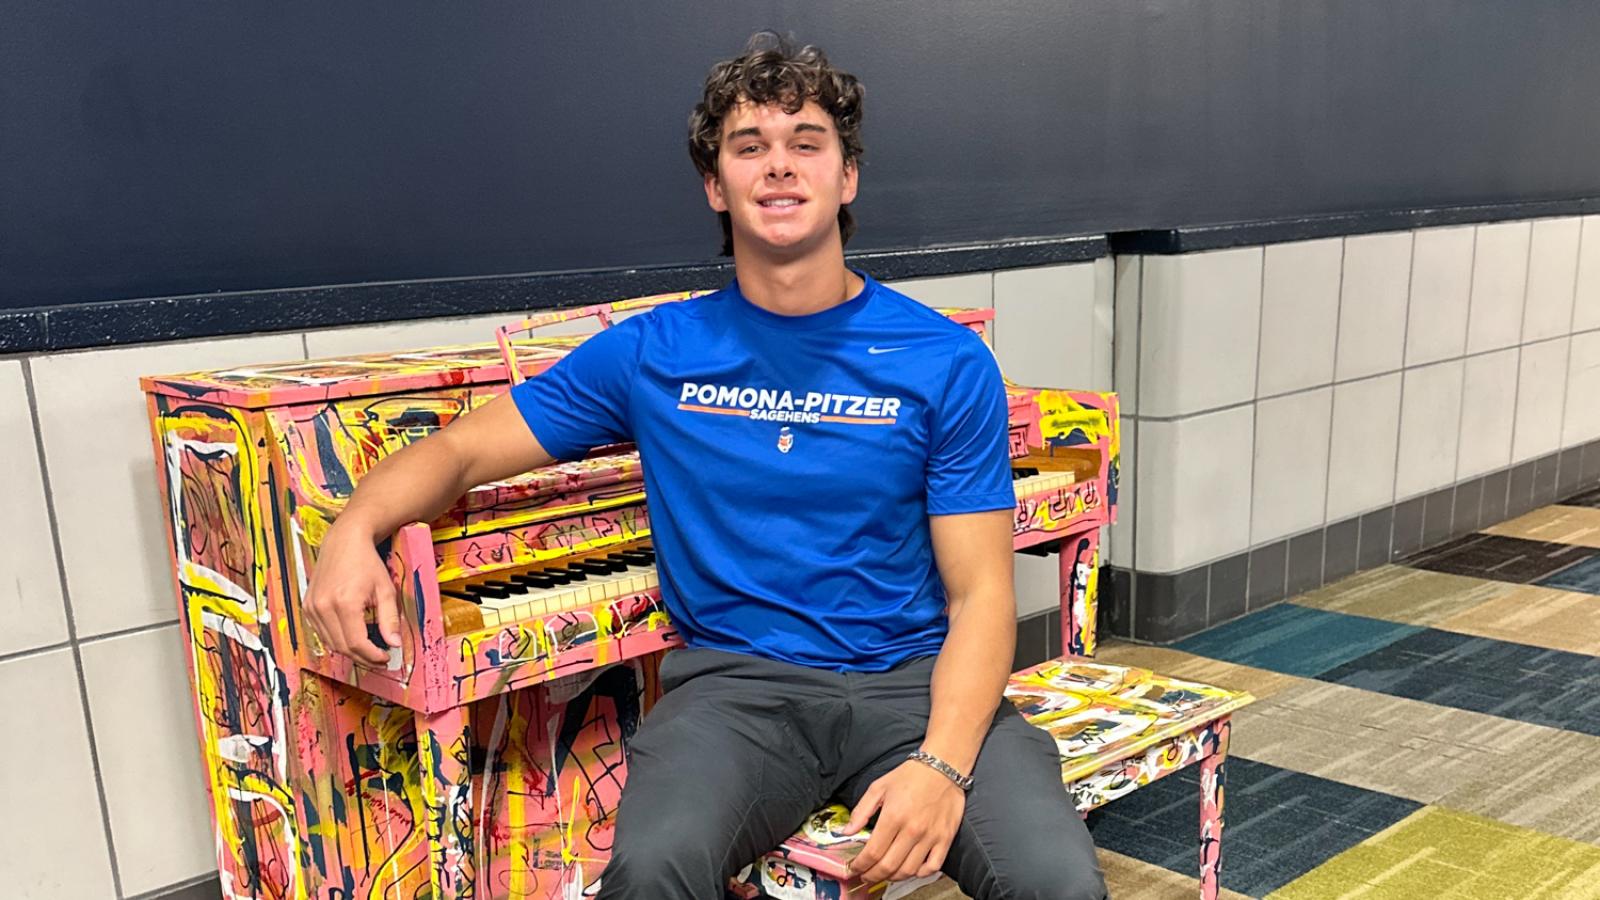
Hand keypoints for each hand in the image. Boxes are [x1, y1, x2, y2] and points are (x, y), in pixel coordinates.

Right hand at [302, 523, 399, 665]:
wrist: (344, 542)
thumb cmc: (367, 563)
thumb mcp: (385, 590)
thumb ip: (390, 619)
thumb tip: (395, 644)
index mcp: (344, 603)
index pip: (357, 643)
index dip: (372, 656)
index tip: (385, 658)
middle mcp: (323, 607)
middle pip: (343, 647)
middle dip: (363, 657)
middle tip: (379, 658)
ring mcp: (312, 607)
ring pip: (331, 643)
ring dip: (350, 651)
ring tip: (368, 649)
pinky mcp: (307, 607)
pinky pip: (322, 633)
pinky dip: (337, 640)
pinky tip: (352, 636)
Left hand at [841, 758, 964, 883]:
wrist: (943, 766)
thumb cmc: (910, 775)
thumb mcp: (878, 787)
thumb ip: (861, 811)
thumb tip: (847, 831)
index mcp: (893, 816)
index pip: (873, 852)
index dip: (860, 865)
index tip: (855, 868)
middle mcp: (912, 830)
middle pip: (888, 866)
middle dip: (872, 875)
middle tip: (866, 875)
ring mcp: (930, 836)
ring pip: (908, 870)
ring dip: (893, 877)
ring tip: (885, 873)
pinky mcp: (945, 838)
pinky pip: (932, 866)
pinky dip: (919, 873)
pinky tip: (910, 869)